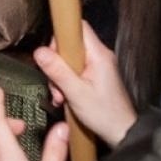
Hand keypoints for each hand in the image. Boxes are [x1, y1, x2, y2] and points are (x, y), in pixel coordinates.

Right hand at [35, 22, 136, 148]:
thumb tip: (39, 52)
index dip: (61, 36)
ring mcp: (98, 65)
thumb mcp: (76, 93)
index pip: (78, 27)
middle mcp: (100, 56)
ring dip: (59, 76)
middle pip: (69, 45)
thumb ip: (57, 71)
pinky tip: (65, 97)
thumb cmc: (105, 115)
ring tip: (61, 96)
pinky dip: (66, 82)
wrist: (121, 132)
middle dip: (56, 64)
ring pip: (69, 59)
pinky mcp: (95, 75)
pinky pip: (74, 70)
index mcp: (99, 55)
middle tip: (55, 84)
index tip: (50, 52)